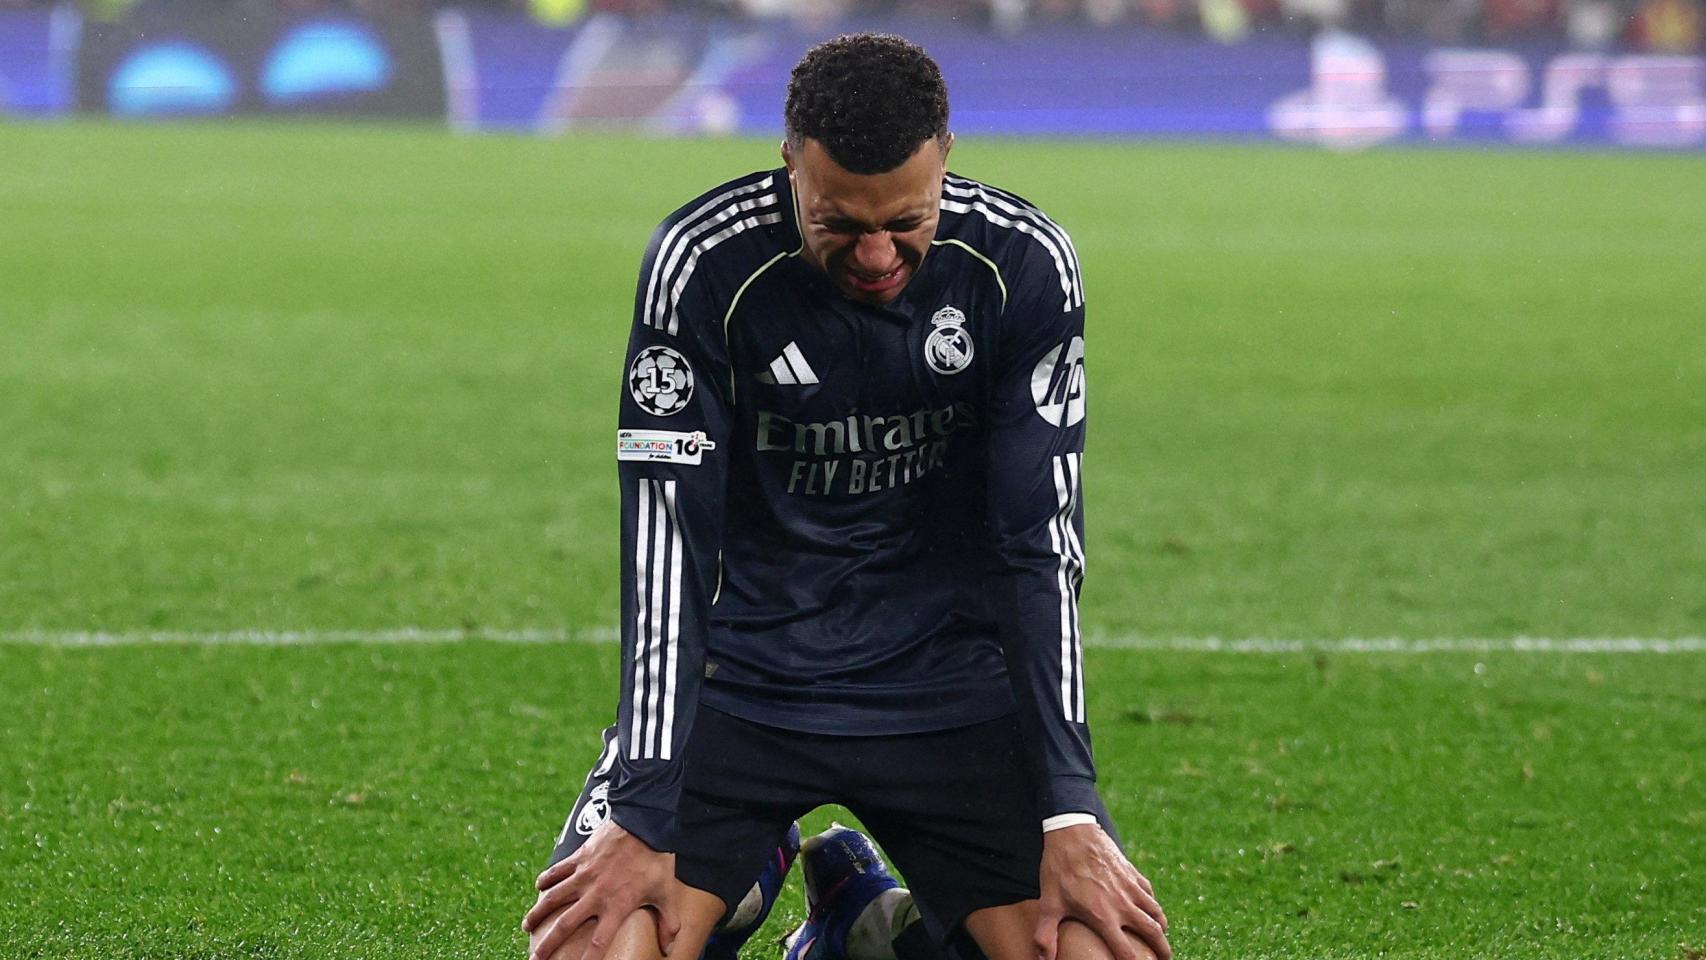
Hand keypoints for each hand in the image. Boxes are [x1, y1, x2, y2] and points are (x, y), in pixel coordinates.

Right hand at [522, 820, 681, 959]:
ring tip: (526, 926)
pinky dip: (546, 879)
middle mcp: (596, 893)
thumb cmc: (656, 859)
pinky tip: (538, 887)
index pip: (598, 942)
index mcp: (616, 905)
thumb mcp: (666, 893)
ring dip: (538, 913)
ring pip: (554, 898)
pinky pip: (558, 870)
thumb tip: (670, 946)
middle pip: (565, 925)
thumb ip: (668, 921)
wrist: (645, 822)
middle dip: (548, 944)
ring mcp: (584, 874)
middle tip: (536, 958)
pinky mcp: (579, 857)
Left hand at [1035, 824, 1169, 959]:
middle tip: (1163, 959)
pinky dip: (1154, 905)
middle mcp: (1123, 904)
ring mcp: (1130, 887)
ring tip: (1161, 937)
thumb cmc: (1059, 868)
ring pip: (1156, 913)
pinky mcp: (1132, 872)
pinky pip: (1150, 893)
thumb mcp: (1048, 903)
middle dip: (1162, 951)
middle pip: (1153, 933)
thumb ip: (1045, 935)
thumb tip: (1042, 959)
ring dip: (1162, 928)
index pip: (1126, 953)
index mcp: (1103, 917)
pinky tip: (1151, 909)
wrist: (1072, 831)